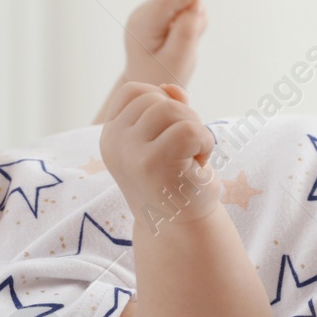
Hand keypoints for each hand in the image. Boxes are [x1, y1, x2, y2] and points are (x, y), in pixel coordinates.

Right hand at [99, 81, 218, 227]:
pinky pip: (190, 129)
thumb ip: (167, 108)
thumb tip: (171, 88)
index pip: (134, 91)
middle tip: (186, 150)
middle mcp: (114, 141)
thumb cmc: (176, 181)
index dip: (161, 101)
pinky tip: (199, 165)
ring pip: (172, 109)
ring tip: (191, 157)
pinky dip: (206, 143)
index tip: (170, 133)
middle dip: (183, 118)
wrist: (181, 228)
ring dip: (195, 130)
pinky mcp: (152, 163)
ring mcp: (129, 152)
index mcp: (111, 134)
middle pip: (156, 99)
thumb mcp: (166, 138)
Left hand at [121, 0, 210, 88]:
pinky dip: (191, 23)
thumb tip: (197, 5)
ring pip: (184, 4)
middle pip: (178, 2)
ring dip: (193, 23)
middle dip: (194, 18)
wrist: (148, 82)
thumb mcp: (176, 61)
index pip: (167, 3)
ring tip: (183, 47)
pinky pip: (185, 9)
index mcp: (141, 25)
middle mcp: (142, 12)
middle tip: (189, 46)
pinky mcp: (159, 12)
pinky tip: (181, 41)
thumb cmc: (161, 75)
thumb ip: (187, 33)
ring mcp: (150, 10)